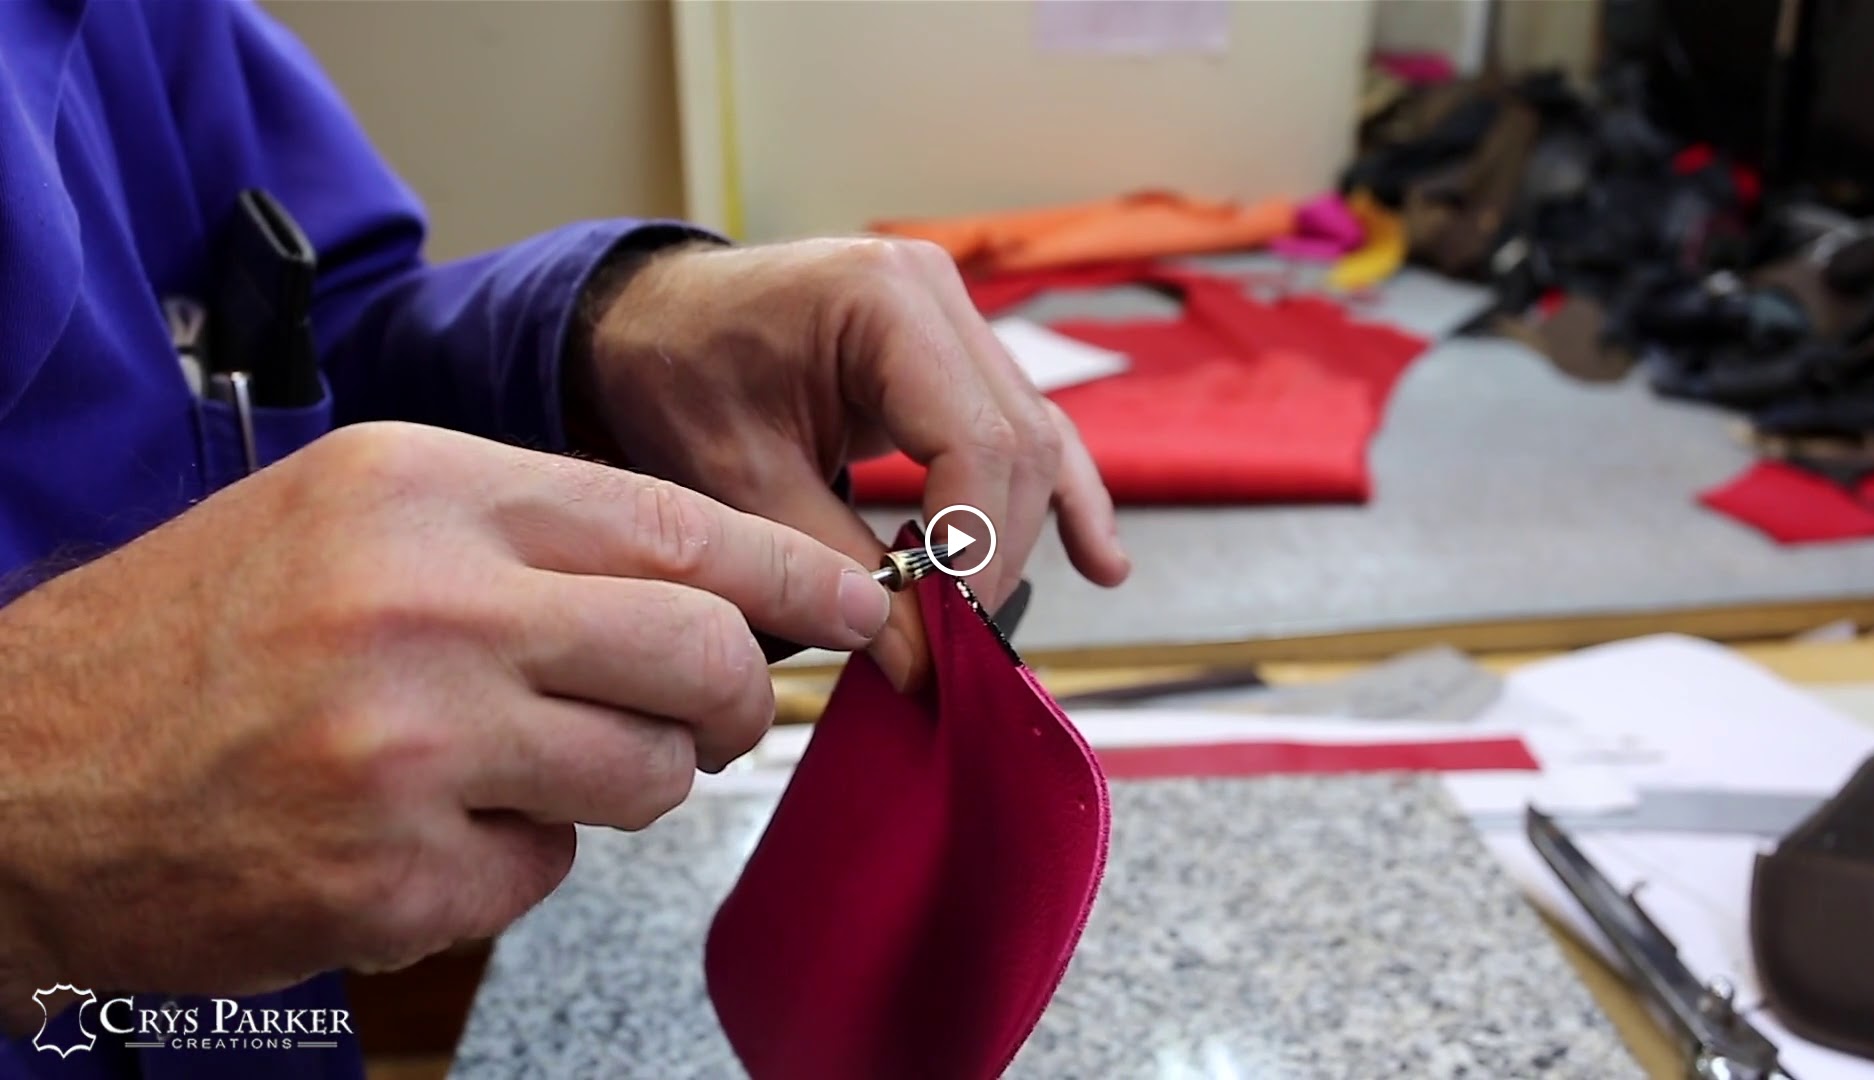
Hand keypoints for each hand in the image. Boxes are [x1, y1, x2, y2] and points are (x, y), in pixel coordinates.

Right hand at [0, 423, 886, 1028]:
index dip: (791, 575)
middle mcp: (427, 603)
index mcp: (425, 488)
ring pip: (646, 775)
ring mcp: (413, 745)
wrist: (19, 772)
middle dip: (738, 699)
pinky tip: (422, 829)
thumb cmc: (196, 639)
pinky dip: (514, 858)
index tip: (859, 603)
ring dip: (614, 781)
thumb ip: (531, 543)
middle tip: (719, 716)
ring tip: (512, 765)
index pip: (676, 526)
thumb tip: (708, 590)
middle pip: (700, 655)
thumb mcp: (357, 520)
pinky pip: (549, 872)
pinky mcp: (395, 873)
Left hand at [576, 238, 1131, 689]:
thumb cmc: (677, 375)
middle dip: (992, 559)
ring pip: (1033, 444)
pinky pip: (1028, 431)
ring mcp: (956, 317)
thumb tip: (922, 666)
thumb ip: (830, 567)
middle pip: (1018, 446)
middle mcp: (937, 291)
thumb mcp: (737, 480)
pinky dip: (1059, 500)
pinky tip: (1100, 563)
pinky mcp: (959, 353)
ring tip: (987, 633)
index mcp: (881, 299)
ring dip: (1017, 542)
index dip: (974, 552)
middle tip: (953, 651)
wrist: (652, 318)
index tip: (948, 639)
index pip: (976, 442)